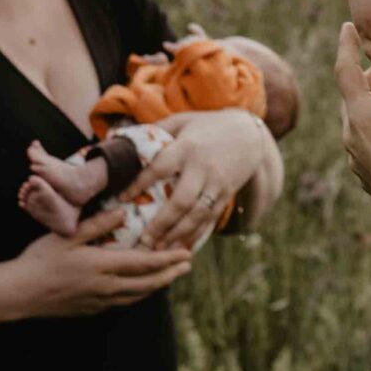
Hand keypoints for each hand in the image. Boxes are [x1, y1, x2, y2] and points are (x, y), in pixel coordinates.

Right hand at [14, 216, 194, 317]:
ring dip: (155, 286)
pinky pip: (121, 303)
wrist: (18, 295)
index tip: (186, 253)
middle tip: (187, 265)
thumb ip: (96, 225)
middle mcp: (105, 288)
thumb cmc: (39, 261)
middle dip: (170, 274)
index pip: (144, 263)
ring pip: (136, 296)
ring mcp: (98, 302)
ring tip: (169, 277)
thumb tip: (122, 213)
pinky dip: (136, 294)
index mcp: (102, 266)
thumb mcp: (66, 236)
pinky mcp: (90, 311)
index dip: (168, 259)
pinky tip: (138, 289)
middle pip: (147, 284)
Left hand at [121, 109, 268, 246]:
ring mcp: (217, 184)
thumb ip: (158, 131)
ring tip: (158, 249)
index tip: (121, 198)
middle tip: (142, 240)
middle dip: (161, 224)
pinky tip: (180, 248)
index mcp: (187, 148)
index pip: (160, 167)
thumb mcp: (183, 121)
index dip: (140, 183)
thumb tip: (125, 140)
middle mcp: (203, 168)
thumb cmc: (207, 126)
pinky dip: (196, 235)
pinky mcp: (226, 195)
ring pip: (197, 215)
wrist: (249, 134)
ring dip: (177, 235)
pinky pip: (210, 219)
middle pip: (181, 201)